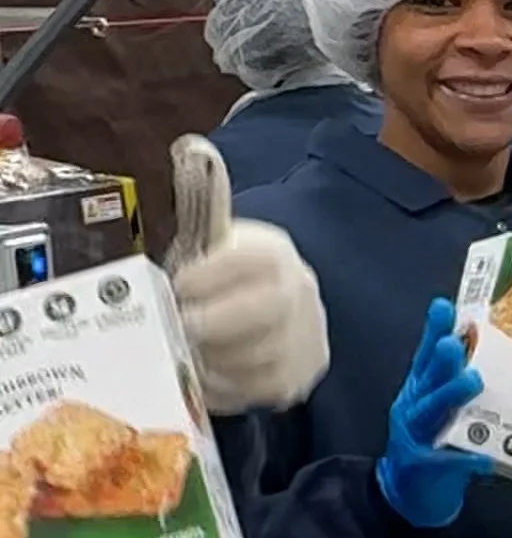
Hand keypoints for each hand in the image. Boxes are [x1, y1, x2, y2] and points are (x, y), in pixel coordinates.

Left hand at [168, 135, 329, 412]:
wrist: (278, 311)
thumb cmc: (232, 275)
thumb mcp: (217, 236)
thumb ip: (204, 197)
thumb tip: (192, 147)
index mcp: (275, 252)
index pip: (250, 261)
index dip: (208, 278)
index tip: (180, 285)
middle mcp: (301, 294)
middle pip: (260, 314)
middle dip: (209, 323)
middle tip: (179, 325)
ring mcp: (305, 340)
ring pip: (255, 358)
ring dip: (212, 357)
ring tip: (188, 349)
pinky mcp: (298, 379)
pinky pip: (256, 390)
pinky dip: (223, 385)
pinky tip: (206, 370)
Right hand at [375, 300, 491, 528]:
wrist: (410, 496)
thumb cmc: (433, 445)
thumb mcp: (440, 407)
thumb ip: (453, 379)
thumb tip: (473, 344)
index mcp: (419, 391)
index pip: (426, 357)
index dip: (434, 331)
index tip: (446, 306)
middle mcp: (413, 409)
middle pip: (426, 381)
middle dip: (440, 361)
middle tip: (454, 343)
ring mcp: (414, 438)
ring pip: (430, 414)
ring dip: (450, 396)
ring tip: (471, 381)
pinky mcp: (423, 468)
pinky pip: (447, 462)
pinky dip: (467, 460)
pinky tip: (485, 459)